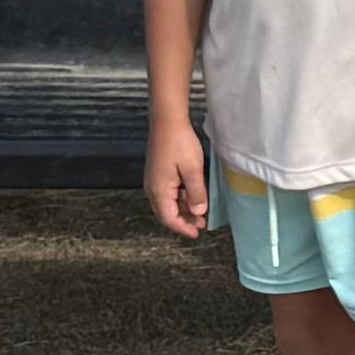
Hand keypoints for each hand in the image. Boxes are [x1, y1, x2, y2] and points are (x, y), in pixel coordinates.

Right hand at [147, 117, 207, 239]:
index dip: (183, 228)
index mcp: (159, 191)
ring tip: (200, 212)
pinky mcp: (158, 173)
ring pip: (168, 203)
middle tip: (201, 225)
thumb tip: (198, 212)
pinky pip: (168, 193)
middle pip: (166, 213)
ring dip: (183, 209)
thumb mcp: (193, 169)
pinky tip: (192, 196)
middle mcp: (152, 188)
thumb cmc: (180, 143)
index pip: (169, 219)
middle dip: (183, 221)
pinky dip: (180, 198)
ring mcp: (154, 181)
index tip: (197, 233)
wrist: (167, 121)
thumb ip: (196, 193)